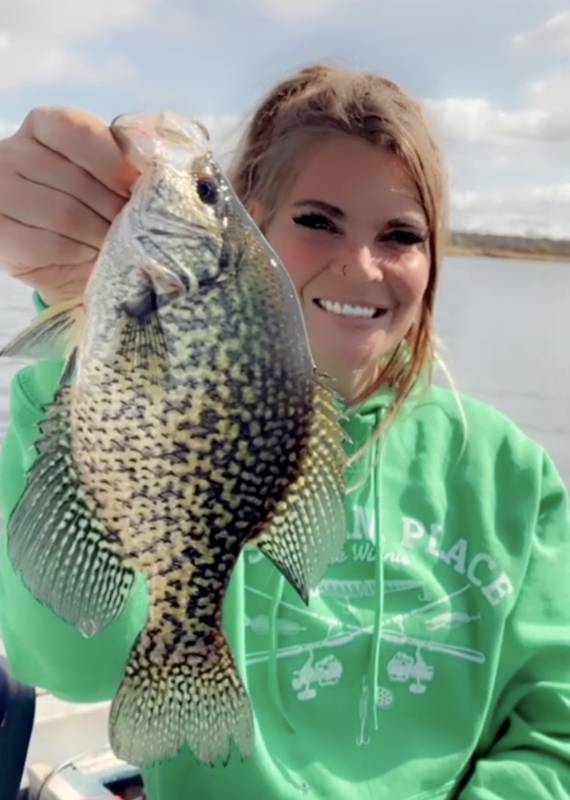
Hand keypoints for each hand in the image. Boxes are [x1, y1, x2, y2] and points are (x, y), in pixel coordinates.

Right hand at [0, 107, 139, 304]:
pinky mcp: (1, 234)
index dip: (114, 164)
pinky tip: (94, 256)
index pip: (77, 132)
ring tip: (120, 244)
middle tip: (137, 229)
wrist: (76, 258)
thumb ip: (130, 160)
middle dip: (115, 209)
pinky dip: (82, 254)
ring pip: (64, 214)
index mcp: (42, 126)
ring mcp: (1, 193)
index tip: (137, 190)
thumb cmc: (98, 209)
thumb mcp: (113, 177)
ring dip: (102, 235)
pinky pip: (50, 244)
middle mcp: (11, 154)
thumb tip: (158, 158)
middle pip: (74, 180)